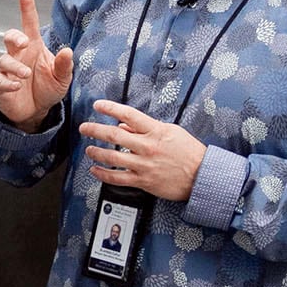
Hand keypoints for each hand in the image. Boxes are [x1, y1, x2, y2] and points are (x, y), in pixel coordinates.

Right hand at [0, 0, 75, 127]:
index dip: (26, 9)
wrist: (35, 111)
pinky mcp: (1, 85)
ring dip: (15, 66)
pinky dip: (8, 82)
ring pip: (4, 60)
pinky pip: (0, 81)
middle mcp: (19, 55)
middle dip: (15, 37)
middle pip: (10, 37)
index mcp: (34, 47)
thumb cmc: (47, 89)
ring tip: (26, 74)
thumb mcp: (61, 78)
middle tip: (24, 43)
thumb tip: (67, 51)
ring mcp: (8, 70)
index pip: (29, 24)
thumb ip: (64, 65)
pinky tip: (18, 86)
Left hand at [80, 100, 207, 202]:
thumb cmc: (189, 152)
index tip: (98, 105)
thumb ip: (146, 129)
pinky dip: (103, 174)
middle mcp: (148, 147)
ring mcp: (145, 165)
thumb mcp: (171, 132)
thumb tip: (125, 125)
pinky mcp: (144, 181)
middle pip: (115, 136)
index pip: (129, 115)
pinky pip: (118, 178)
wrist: (202, 175)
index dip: (110, 108)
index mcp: (156, 131)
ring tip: (89, 149)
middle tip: (84, 128)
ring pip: (113, 158)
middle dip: (95, 130)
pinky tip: (95, 170)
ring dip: (97, 152)